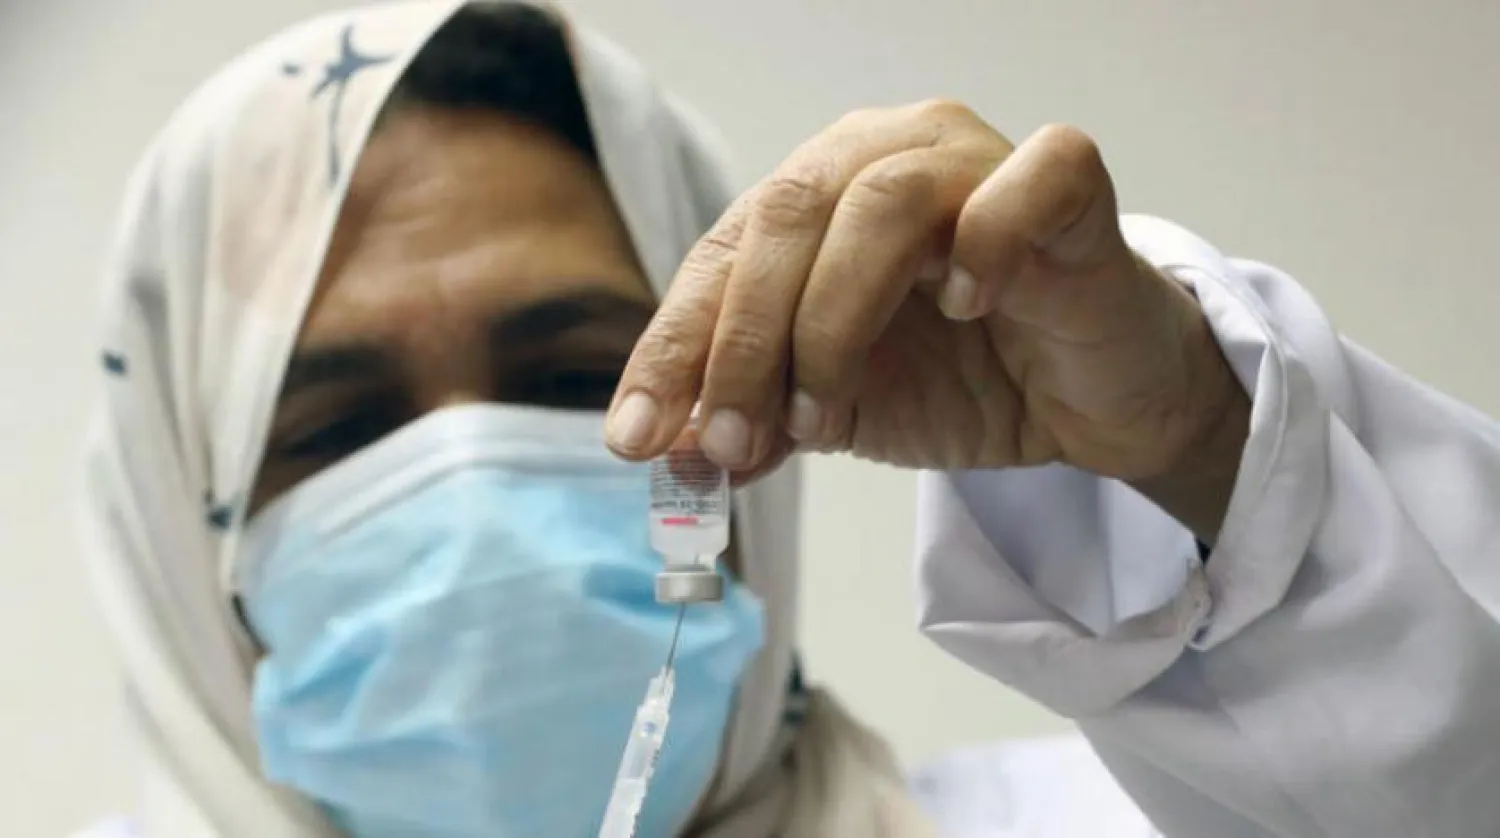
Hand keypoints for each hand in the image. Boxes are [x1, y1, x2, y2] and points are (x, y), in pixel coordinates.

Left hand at [606, 101, 1247, 533]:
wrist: (1089, 401)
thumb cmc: (964, 381)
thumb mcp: (837, 413)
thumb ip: (760, 419)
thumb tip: (672, 451)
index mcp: (816, 196)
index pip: (723, 254)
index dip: (674, 345)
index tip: (637, 439)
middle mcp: (885, 155)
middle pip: (786, 215)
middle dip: (744, 343)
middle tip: (733, 443)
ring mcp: (978, 159)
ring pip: (879, 203)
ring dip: (833, 320)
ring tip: (828, 413)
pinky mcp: (1068, 187)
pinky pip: (1028, 179)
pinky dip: (986, 240)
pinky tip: (970, 306)